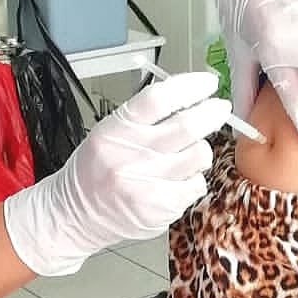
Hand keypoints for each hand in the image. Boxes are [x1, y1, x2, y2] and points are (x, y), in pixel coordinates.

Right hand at [2, 72, 228, 276]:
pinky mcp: (159, 208)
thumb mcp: (110, 131)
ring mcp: (146, 183)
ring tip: (189, 152)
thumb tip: (190, 96)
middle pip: (186, 125)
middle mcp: (131, 154)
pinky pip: (196, 184)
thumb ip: (145, 115)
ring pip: (198, 154)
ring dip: (201, 149)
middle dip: (212, 112)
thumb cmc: (96, 169)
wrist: (76, 215)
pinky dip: (194, 178)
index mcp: (117, 128)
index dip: (191, 86)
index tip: (207, 83)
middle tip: (220, 108)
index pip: (160, 98)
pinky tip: (179, 179)